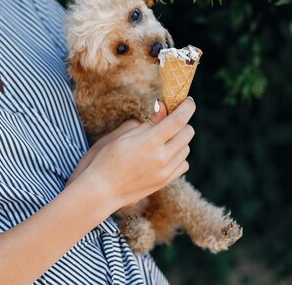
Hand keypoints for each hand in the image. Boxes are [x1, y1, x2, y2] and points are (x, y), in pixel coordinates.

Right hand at [78, 98, 194, 211]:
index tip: (189, 101)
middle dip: (181, 123)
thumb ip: (147, 123)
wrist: (103, 190)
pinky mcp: (165, 182)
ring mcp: (165, 172)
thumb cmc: (107, 159)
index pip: (178, 120)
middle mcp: (162, 157)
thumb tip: (162, 108)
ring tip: (162, 139)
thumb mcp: (123, 136)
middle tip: (168, 121)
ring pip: (186, 148)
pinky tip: (164, 154)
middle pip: (187, 133)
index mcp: (150, 142)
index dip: (187, 107)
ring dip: (179, 140)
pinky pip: (183, 164)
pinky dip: (178, 156)